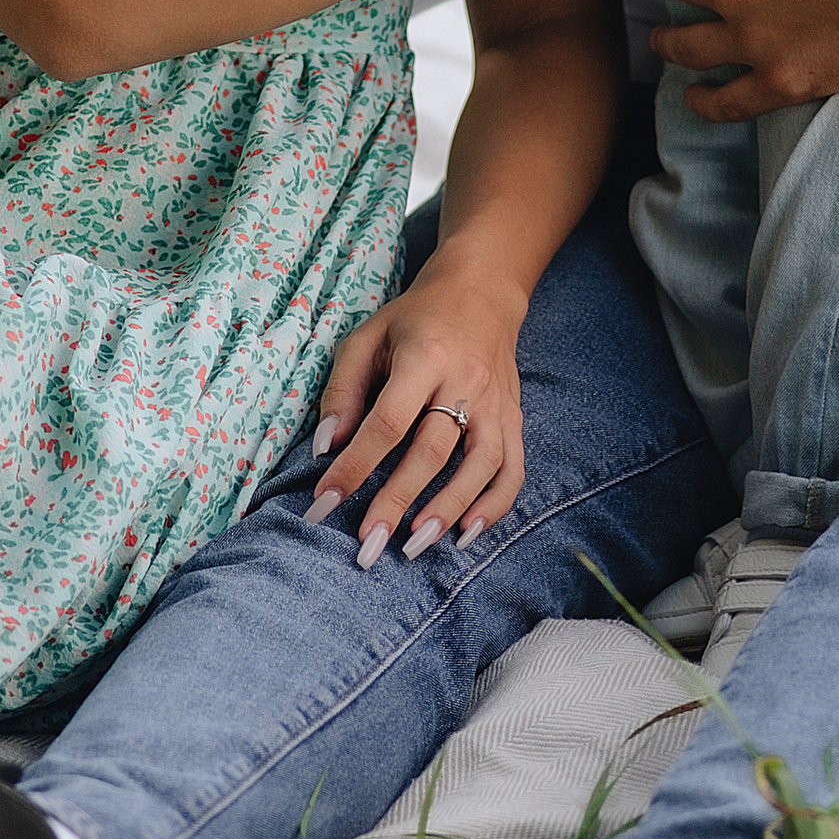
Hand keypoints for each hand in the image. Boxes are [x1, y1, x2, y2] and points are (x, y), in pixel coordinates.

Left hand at [310, 247, 526, 567]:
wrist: (481, 291)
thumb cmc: (414, 319)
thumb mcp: (367, 336)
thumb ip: (342, 389)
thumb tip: (325, 448)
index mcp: (424, 355)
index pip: (387, 420)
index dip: (355, 464)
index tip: (324, 503)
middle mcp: (465, 380)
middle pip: (432, 450)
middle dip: (397, 502)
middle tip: (367, 546)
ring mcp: (496, 402)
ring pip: (479, 464)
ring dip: (447, 510)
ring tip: (413, 547)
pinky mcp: (514, 417)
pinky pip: (512, 469)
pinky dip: (493, 506)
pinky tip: (465, 534)